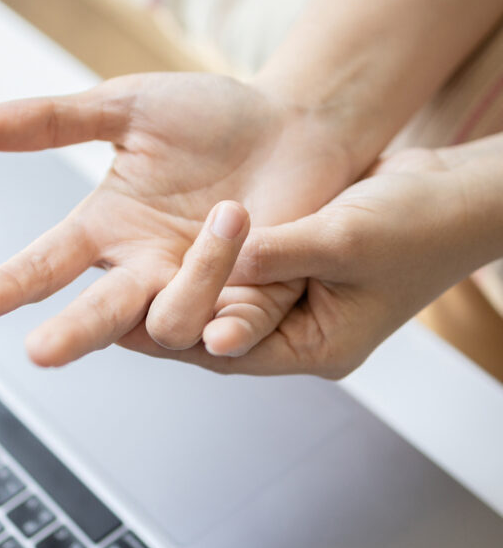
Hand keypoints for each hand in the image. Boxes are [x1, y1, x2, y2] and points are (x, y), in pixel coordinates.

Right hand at [0, 73, 362, 366]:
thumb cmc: (212, 117)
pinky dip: (230, 328)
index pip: (47, 264)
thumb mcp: (126, 106)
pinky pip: (235, 329)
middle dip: (72, 333)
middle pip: (99, 316)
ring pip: (174, 319)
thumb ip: (54, 119)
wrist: (298, 124)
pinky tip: (226, 329)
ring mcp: (197, 290)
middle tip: (40, 353)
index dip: (11, 285)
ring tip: (232, 211)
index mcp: (106, 230)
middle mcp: (143, 270)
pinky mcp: (252, 300)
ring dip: (199, 273)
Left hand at [121, 142, 502, 377]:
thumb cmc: (420, 222)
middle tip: (96, 317)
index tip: (123, 325)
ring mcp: (287, 308)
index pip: (228, 351)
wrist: (452, 195)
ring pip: (211, 309)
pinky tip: (152, 254)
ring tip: (110, 285)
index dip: (173, 336)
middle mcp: (294, 336)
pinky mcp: (281, 277)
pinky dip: (194, 269)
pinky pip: (226, 280)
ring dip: (169, 296)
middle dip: (157, 324)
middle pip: (209, 338)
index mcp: (316, 346)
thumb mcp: (346, 235)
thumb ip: (282, 252)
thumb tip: (227, 258)